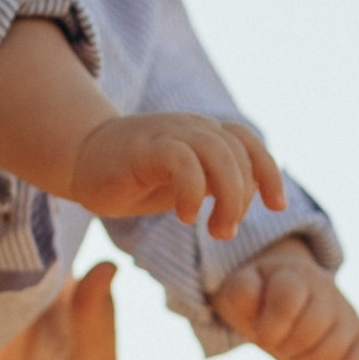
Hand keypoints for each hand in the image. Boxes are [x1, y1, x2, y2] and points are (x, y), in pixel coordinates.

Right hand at [58, 112, 287, 240]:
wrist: (81, 159)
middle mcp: (191, 128)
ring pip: (217, 153)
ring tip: (214, 228)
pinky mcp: (144, 147)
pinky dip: (191, 190)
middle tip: (224, 231)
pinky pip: (181, 160)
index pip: (249, 143)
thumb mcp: (182, 183)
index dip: (269, 172)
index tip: (276, 206)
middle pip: (238, 153)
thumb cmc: (134, 176)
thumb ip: (212, 185)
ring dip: (226, 195)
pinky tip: (184, 215)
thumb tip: (243, 204)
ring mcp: (168, 133)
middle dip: (242, 197)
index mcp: (204, 135)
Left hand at [211, 237, 358, 359]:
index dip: (270, 328)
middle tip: (279, 346)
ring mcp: (344, 313)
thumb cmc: (260, 299)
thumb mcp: (241, 291)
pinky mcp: (357, 337)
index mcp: (293, 275)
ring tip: (297, 357)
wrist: (288, 291)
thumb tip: (253, 296)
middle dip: (287, 347)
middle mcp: (324, 289)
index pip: (287, 300)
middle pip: (312, 327)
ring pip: (335, 347)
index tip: (261, 335)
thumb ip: (242, 292)